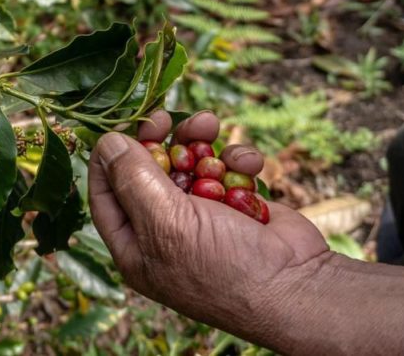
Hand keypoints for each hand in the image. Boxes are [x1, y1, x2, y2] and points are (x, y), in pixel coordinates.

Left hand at [88, 110, 329, 340]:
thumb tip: (106, 142)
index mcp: (135, 245)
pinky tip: (248, 164)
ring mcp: (201, 217)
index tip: (121, 124)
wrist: (298, 286)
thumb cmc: (224, 266)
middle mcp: (163, 231)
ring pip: (188, 163)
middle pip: (146, 170)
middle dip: (158, 140)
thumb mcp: (166, 222)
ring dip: (199, 143)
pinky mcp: (235, 204)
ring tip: (209, 125)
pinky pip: (225, 169)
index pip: (105, 193)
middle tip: (165, 117)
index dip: (109, 157)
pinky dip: (236, 161)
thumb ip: (132, 178)